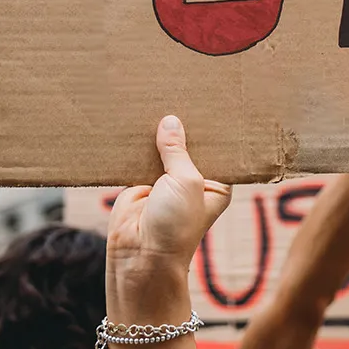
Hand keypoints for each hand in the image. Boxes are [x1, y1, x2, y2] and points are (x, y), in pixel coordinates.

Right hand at [107, 115, 231, 280]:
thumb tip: (171, 122)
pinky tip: (133, 121)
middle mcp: (191, 182)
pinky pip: (137, 158)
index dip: (212, 132)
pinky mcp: (138, 184)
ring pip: (160, 151)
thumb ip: (177, 151)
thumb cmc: (175, 226)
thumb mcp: (186, 181)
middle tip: (180, 93)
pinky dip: (134, 146)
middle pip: (187, 148)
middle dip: (183, 129)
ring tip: (155, 101)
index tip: (211, 103)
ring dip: (156, 135)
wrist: (140, 255)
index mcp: (215, 185)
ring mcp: (164, 182)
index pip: (216, 151)